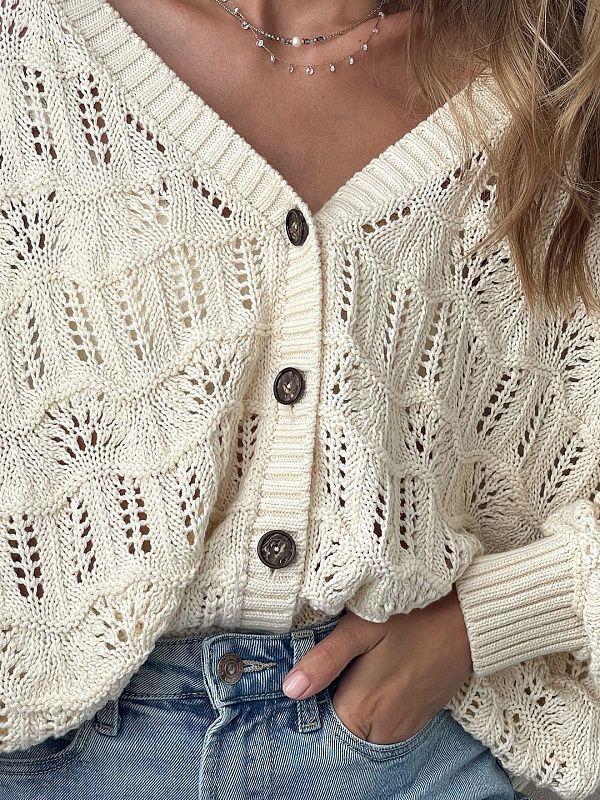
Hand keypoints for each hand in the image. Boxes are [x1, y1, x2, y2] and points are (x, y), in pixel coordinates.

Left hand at [281, 586, 473, 743]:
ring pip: (364, 720)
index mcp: (361, 713)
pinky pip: (387, 718)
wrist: (468, 619)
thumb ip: (324, 661)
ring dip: (360, 696)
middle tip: (346, 656)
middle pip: (342, 720)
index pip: (320, 717)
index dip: (315, 691)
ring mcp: (405, 728)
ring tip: (366, 660)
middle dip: (336, 693)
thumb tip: (291, 689)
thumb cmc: (412, 617)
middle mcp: (383, 732)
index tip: (320, 667)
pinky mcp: (421, 719)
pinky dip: (381, 698)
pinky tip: (385, 667)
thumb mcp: (360, 629)